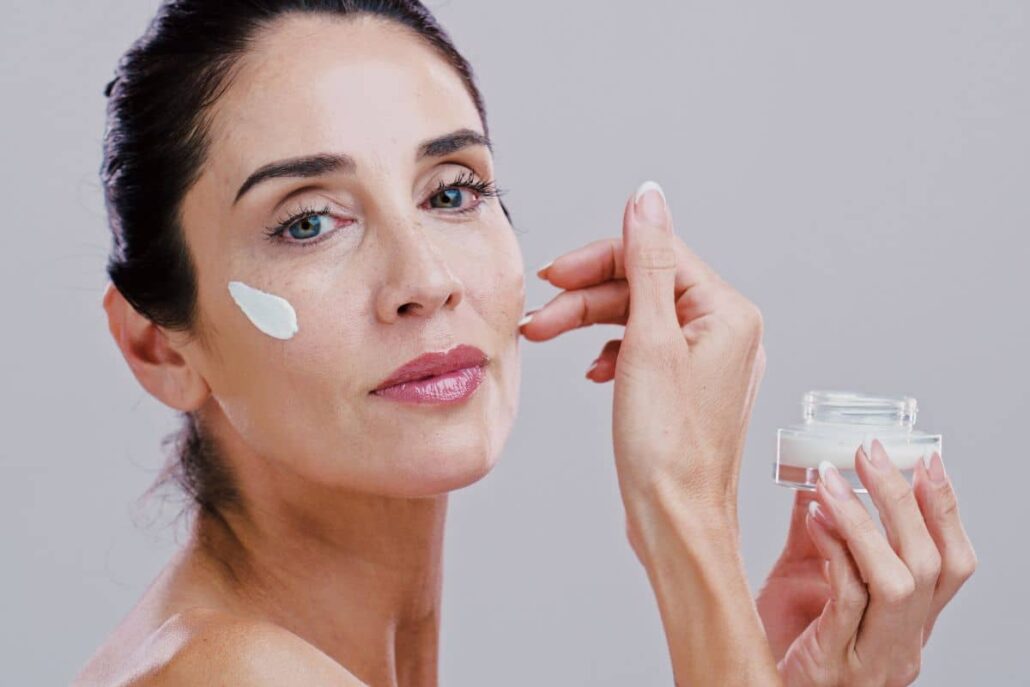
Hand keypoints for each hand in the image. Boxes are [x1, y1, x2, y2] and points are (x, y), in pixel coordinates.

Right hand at [518, 181, 765, 545]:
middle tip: (540, 317)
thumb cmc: (667, 449)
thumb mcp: (648, 342)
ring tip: (548, 339)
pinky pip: (645, 350)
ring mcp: (708, 363)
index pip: (656, 254)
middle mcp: (726, 333)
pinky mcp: (687, 390)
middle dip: (587, 297)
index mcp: (727, 314)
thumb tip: (647, 198)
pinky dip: (612, 353)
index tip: (552, 275)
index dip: (598, 259)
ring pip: (641, 318)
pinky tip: (593, 372)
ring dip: (591, 324)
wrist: (676, 524)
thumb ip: (646, 263)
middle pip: (645, 285)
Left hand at [758, 440, 976, 685]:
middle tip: (871, 452)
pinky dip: (835, 551)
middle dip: (903, 501)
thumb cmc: (782, 643)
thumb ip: (818, 537)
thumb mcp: (805, 583)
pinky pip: (847, 599)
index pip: (950, 564)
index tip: (929, 461)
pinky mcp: (835, 661)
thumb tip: (818, 478)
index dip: (946, 511)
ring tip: (831, 478)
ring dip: (864, 521)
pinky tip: (814, 518)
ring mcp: (872, 656)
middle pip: (928, 566)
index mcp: (907, 624)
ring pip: (897, 583)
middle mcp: (902, 643)